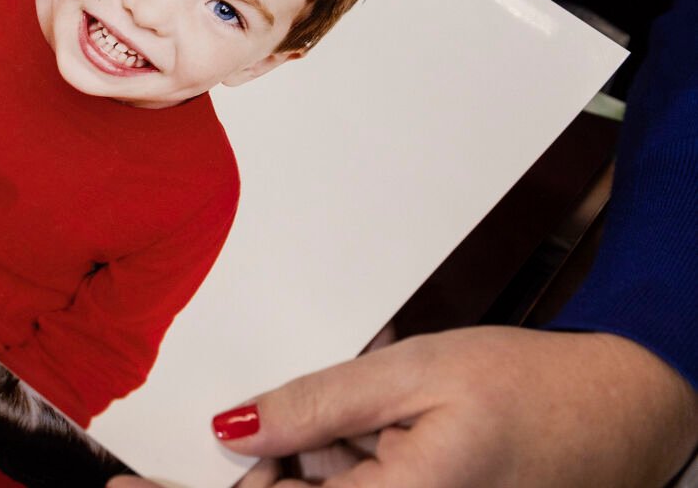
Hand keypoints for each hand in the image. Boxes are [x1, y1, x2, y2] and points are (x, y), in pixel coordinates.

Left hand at [109, 327, 697, 487]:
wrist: (618, 413)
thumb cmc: (530, 391)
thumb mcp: (410, 375)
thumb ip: (315, 407)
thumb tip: (232, 429)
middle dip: (259, 475)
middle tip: (274, 427)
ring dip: (300, 471)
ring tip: (357, 419)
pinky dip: (332, 472)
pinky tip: (356, 440)